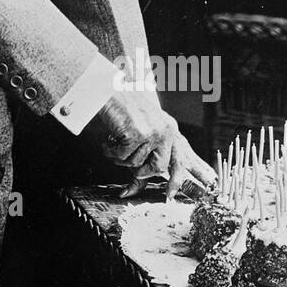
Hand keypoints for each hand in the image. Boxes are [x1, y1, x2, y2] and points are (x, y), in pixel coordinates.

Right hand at [84, 91, 216, 199]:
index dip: (176, 180)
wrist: (107, 90)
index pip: (179, 159)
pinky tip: (108, 138)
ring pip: (136, 164)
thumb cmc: (121, 112)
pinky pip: (123, 157)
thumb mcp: (138, 135)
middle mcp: (166, 130)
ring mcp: (153, 132)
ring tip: (114, 140)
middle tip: (126, 164)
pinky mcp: (138, 134)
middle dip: (140, 171)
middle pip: (158, 167)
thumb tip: (131, 191)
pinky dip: (111, 151)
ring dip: (120, 157)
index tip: (169, 197)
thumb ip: (140, 161)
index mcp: (170, 129)